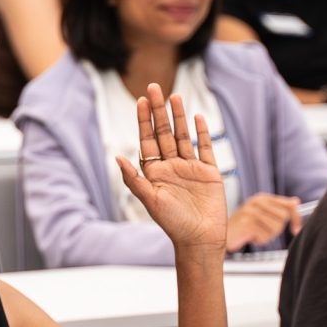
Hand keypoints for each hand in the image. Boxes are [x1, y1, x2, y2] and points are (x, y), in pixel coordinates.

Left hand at [115, 83, 228, 251]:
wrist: (199, 239)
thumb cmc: (173, 224)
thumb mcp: (150, 201)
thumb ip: (134, 179)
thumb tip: (117, 158)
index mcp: (154, 172)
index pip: (147, 140)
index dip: (144, 120)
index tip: (141, 101)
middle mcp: (171, 167)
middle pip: (164, 133)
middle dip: (159, 111)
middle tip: (154, 87)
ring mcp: (190, 168)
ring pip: (183, 136)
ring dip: (179, 117)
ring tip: (175, 96)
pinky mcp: (209, 173)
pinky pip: (205, 149)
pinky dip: (201, 133)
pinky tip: (197, 118)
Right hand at [224, 193, 302, 251]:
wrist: (220, 235)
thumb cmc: (241, 227)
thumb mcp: (262, 214)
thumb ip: (278, 207)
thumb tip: (296, 201)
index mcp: (262, 198)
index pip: (289, 206)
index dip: (296, 219)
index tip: (296, 229)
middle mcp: (256, 202)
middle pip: (283, 217)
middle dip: (277, 229)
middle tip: (263, 231)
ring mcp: (250, 211)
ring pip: (275, 227)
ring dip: (267, 235)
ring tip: (255, 234)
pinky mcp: (246, 223)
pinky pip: (264, 236)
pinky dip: (260, 240)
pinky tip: (250, 237)